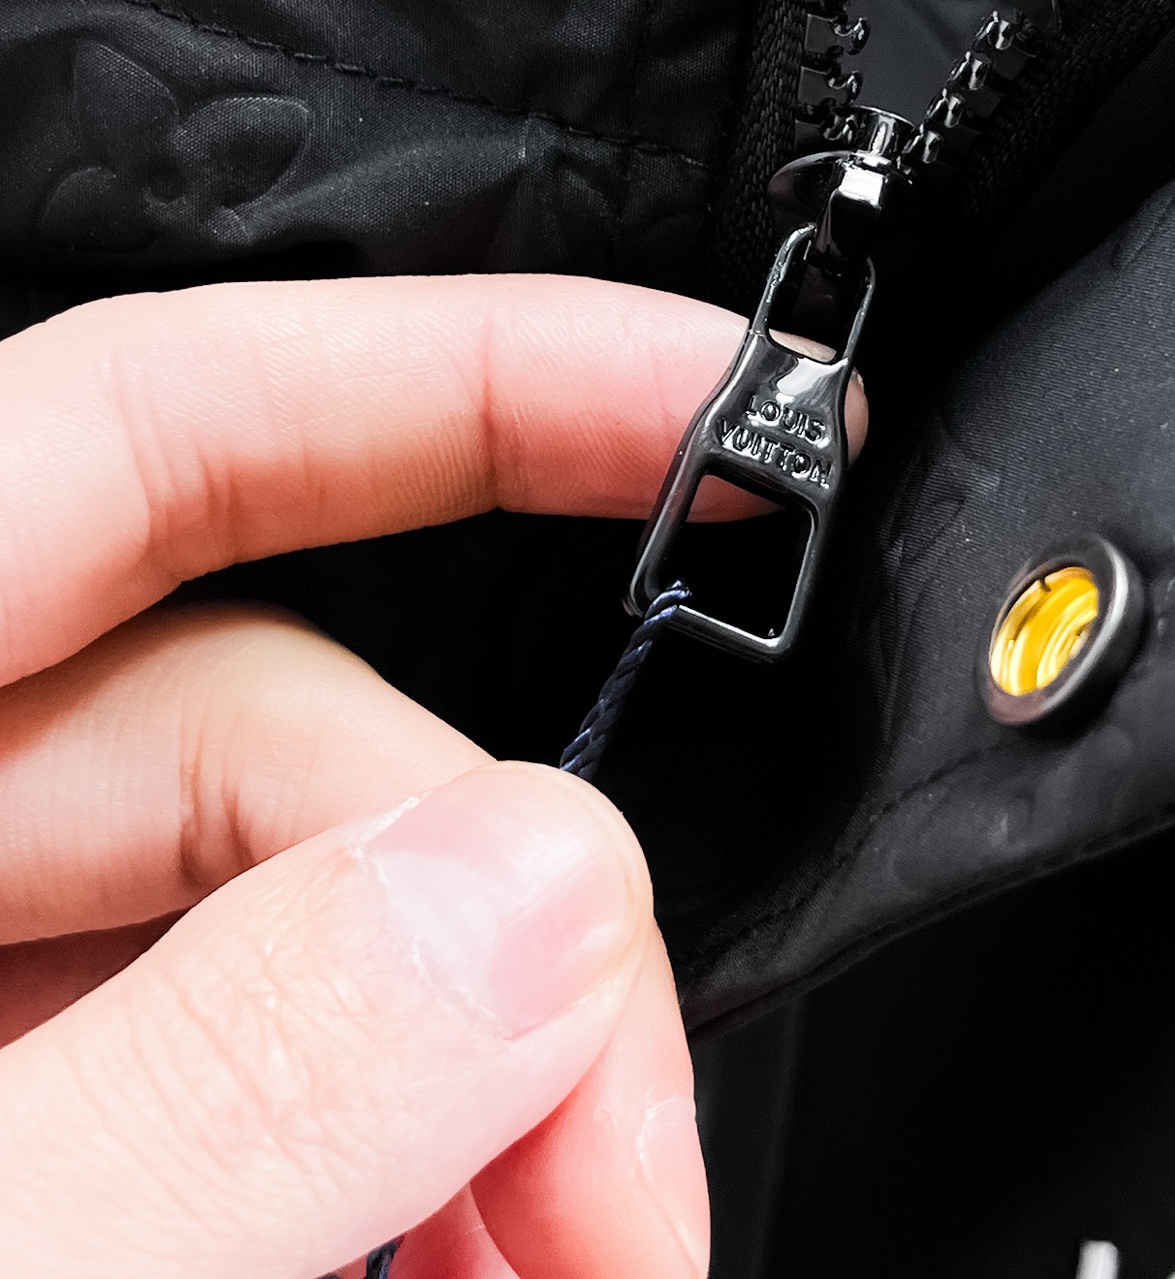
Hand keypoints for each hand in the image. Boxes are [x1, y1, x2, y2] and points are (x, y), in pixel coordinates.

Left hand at [0, 275, 861, 1276]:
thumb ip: (225, 1074)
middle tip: (626, 1169)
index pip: (170, 414)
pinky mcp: (22, 1092)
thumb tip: (532, 898)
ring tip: (553, 1262)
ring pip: (307, 901)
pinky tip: (447, 1258)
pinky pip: (251, 1040)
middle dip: (522, 932)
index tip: (722, 406)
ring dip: (479, 1079)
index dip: (467, 368)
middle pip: (293, 721)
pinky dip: (387, 1147)